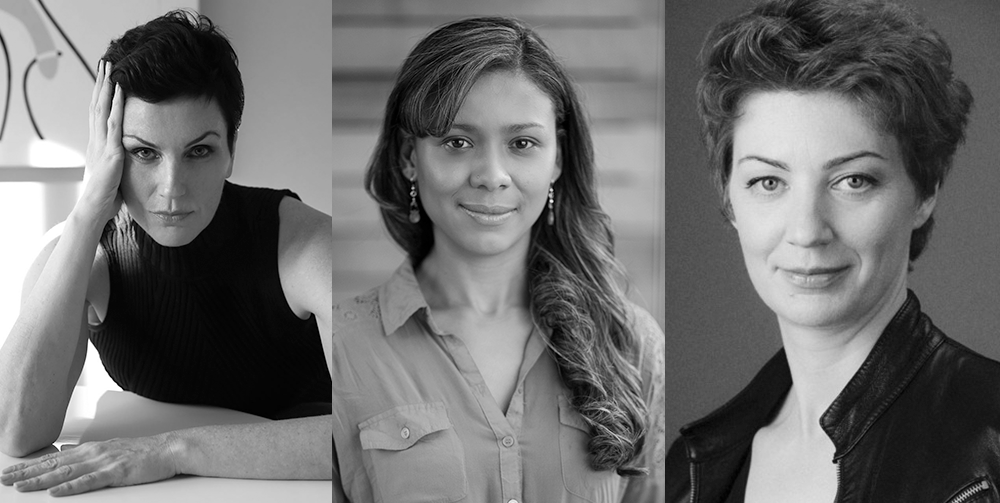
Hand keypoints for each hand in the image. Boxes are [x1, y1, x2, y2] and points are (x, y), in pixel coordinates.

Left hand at [0, 434, 179, 496]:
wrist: (169, 448)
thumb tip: (64, 452)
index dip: (30, 465)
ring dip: (42, 480)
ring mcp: (104, 462)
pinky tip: (57, 492)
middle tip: (5, 479)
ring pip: (67, 473)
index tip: (10, 471)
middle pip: (54, 465)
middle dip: (27, 472)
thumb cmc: (143, 451)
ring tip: (22, 487)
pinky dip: (71, 487)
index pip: (53, 458)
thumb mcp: (110, 448)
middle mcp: (93, 453)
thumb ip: (85, 452)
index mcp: (91, 449)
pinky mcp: (117, 472)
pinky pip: (90, 481)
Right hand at [75, 60, 125, 225]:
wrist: (96, 208)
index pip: (98, 112)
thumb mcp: (115, 169)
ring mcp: (102, 144)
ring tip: (111, 68)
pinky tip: (120, 92)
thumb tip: (130, 152)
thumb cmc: (108, 192)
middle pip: (97, 104)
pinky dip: (117, 106)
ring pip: (102, 109)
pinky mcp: (110, 152)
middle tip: (105, 62)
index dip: (101, 93)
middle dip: (101, 83)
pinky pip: (114, 124)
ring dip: (107, 88)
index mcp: (98, 142)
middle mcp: (97, 139)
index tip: (105, 76)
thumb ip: (119, 157)